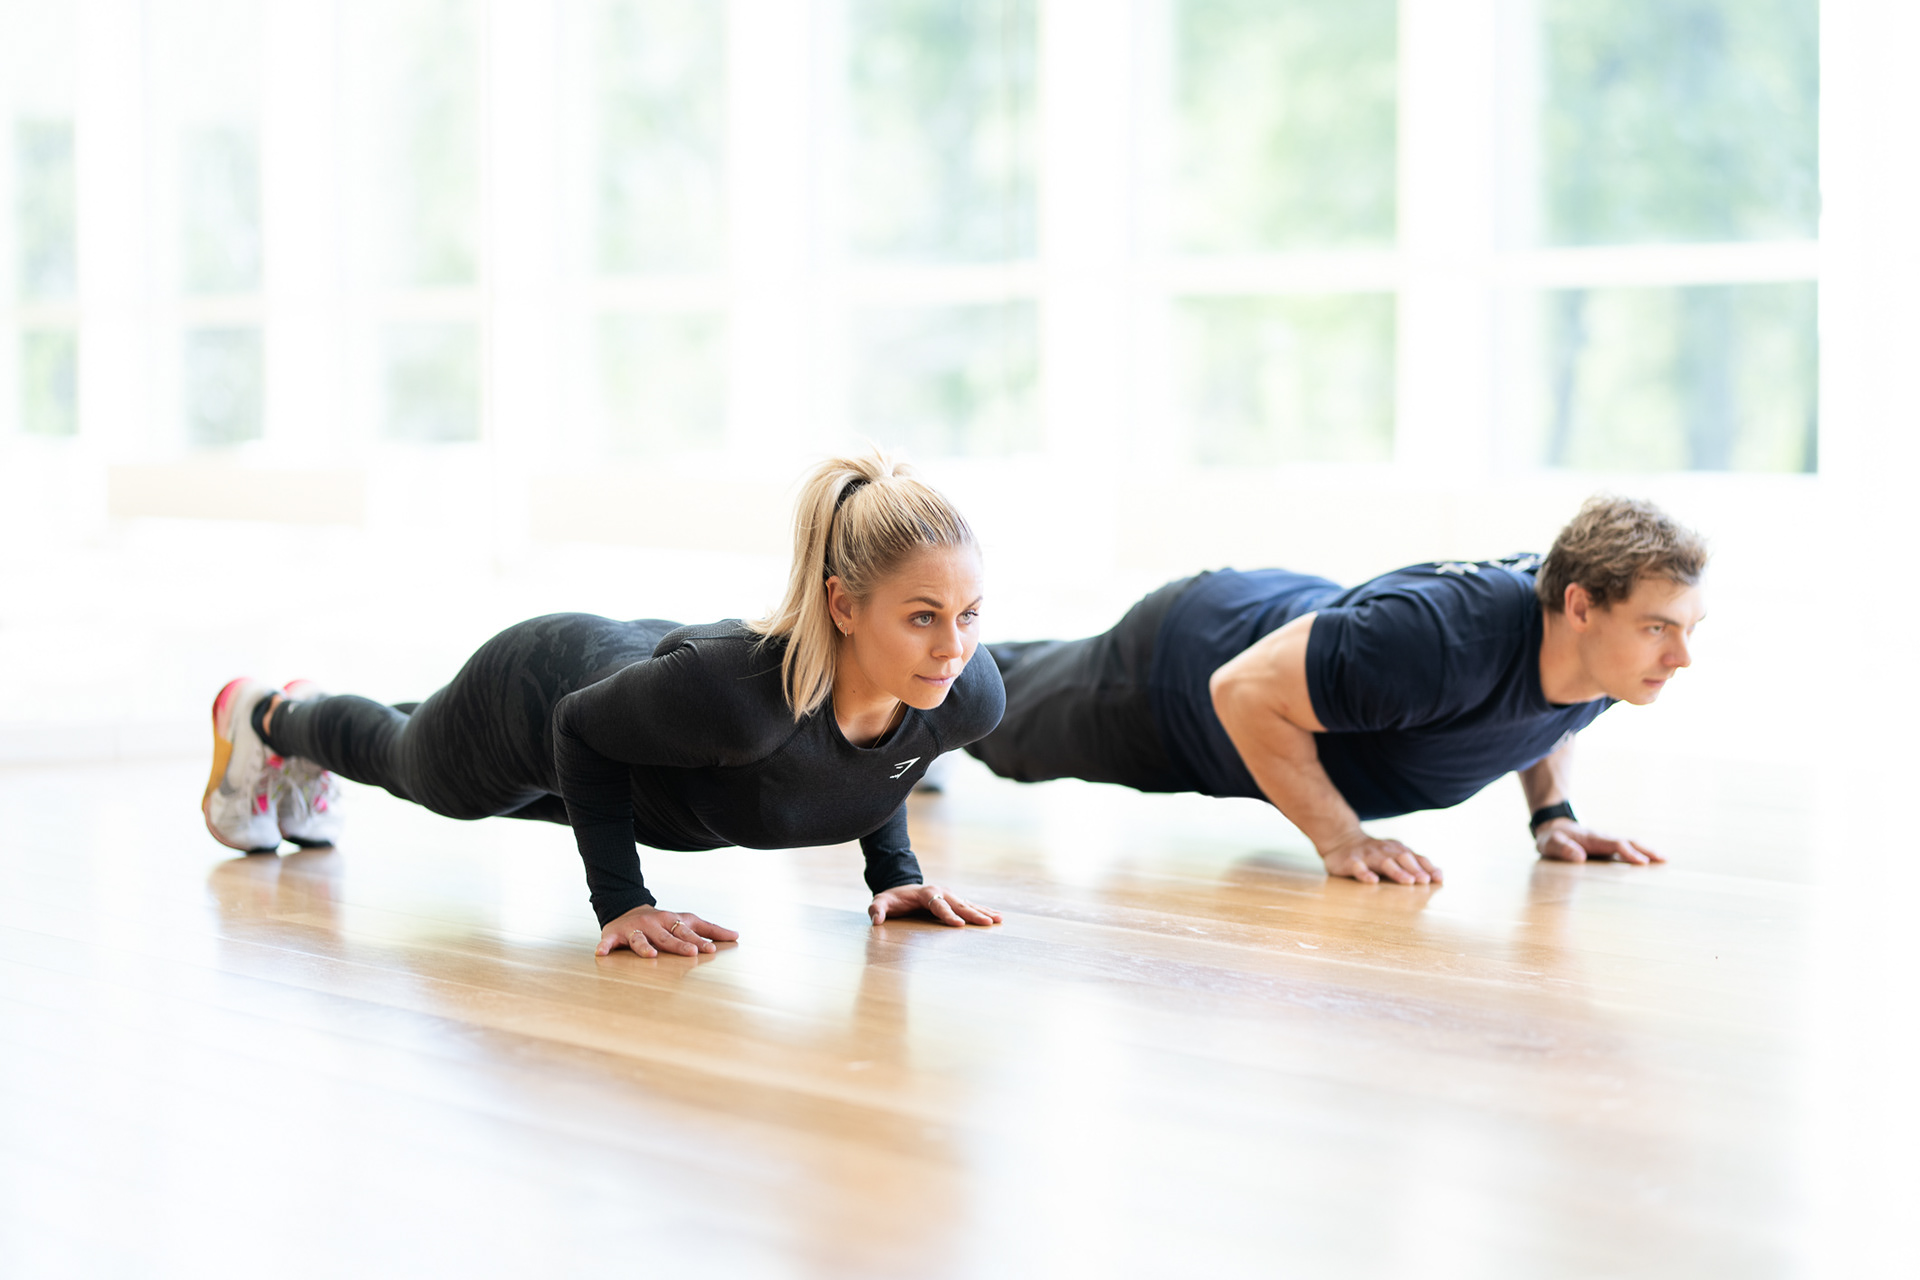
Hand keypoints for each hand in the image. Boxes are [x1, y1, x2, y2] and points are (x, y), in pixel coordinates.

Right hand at [596, 906, 739, 956]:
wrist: (628, 911)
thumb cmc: (664, 922)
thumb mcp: (686, 921)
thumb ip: (710, 929)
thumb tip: (737, 935)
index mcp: (672, 921)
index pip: (688, 932)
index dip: (699, 941)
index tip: (712, 950)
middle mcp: (654, 924)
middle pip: (668, 937)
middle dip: (679, 945)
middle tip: (692, 954)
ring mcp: (634, 929)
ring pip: (640, 940)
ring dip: (645, 947)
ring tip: (651, 955)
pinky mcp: (615, 935)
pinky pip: (609, 942)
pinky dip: (605, 946)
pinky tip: (601, 953)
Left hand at [868, 883, 1001, 926]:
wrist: (900, 887)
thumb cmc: (891, 899)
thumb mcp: (880, 902)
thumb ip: (877, 910)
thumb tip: (876, 920)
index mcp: (925, 893)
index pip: (938, 905)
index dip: (948, 915)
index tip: (959, 925)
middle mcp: (941, 892)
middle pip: (959, 904)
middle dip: (973, 914)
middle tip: (988, 923)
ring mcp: (949, 895)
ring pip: (968, 904)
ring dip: (983, 912)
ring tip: (999, 919)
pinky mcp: (954, 900)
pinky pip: (970, 905)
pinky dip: (983, 910)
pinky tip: (996, 917)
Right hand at [1319, 833, 1442, 884]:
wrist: (1342, 839)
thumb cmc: (1375, 853)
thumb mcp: (1395, 855)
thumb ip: (1414, 864)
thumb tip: (1440, 876)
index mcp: (1398, 850)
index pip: (1416, 858)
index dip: (1428, 867)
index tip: (1439, 879)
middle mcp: (1385, 851)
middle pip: (1403, 858)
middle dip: (1415, 869)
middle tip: (1425, 880)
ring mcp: (1368, 855)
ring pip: (1384, 862)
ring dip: (1397, 871)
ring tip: (1408, 881)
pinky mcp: (1351, 861)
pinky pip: (1359, 867)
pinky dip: (1366, 874)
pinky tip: (1373, 881)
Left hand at [1534, 818, 1663, 865]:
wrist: (1554, 827)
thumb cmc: (1552, 838)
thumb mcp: (1550, 844)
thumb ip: (1562, 849)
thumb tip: (1579, 857)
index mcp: (1592, 838)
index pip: (1614, 844)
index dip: (1628, 853)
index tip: (1642, 862)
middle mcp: (1604, 838)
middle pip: (1629, 841)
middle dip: (1646, 850)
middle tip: (1664, 859)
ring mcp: (1608, 841)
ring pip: (1631, 843)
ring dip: (1648, 850)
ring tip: (1665, 860)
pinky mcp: (1608, 846)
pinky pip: (1628, 848)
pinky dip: (1641, 852)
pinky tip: (1652, 860)